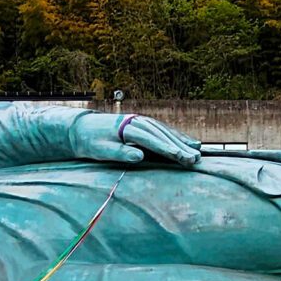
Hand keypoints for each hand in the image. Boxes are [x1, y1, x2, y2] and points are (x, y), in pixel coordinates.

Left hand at [69, 110, 200, 166]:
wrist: (83, 128)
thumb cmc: (91, 141)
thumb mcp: (101, 150)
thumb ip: (120, 152)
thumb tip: (139, 157)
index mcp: (126, 127)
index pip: (150, 139)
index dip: (165, 148)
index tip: (179, 157)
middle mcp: (136, 121)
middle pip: (161, 134)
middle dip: (179, 146)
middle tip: (194, 159)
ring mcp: (140, 120)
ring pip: (164, 130)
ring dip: (181, 140)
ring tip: (197, 151)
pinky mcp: (142, 123)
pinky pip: (162, 129)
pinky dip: (176, 135)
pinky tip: (188, 142)